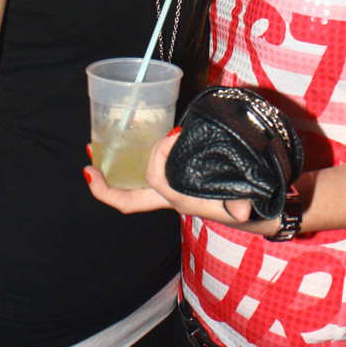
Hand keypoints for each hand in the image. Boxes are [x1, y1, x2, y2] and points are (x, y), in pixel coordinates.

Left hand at [84, 130, 254, 225]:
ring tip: (98, 145)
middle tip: (88, 163)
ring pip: (135, 182)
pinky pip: (148, 168)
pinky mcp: (175, 175)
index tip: (156, 143)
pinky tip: (133, 135)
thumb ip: (241, 204)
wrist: (256, 207)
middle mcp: (170, 196)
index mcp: (180, 199)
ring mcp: (170, 186)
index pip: (154, 181)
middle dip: (105, 185)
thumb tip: (243, 211)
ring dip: (115, 167)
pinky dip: (135, 154)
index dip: (149, 164)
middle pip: (129, 199)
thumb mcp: (244, 202)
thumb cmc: (247, 202)